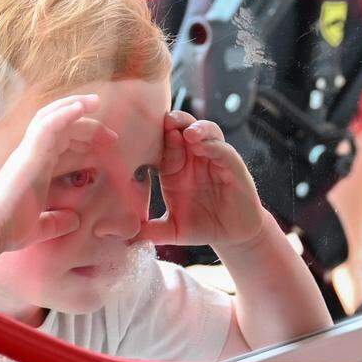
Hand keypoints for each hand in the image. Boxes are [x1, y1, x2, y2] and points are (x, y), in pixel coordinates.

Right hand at [0, 94, 115, 251]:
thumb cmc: (11, 229)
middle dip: (87, 126)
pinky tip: (81, 107)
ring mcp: (29, 150)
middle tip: (112, 135)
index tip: (107, 146)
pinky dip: (64, 113)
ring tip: (96, 101)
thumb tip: (75, 221)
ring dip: (75, 106)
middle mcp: (30, 155)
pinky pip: (48, 123)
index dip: (84, 141)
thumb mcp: (41, 226)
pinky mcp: (30, 151)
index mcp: (34, 168)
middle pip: (61, 127)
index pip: (61, 143)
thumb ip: (57, 222)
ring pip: (52, 117)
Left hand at [138, 111, 266, 249]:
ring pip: (206, 132)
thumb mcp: (174, 230)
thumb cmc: (202, 226)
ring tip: (186, 133)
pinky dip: (213, 145)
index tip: (145, 133)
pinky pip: (223, 150)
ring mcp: (214, 159)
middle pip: (184, 128)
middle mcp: (194, 158)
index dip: (156, 137)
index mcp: (175, 168)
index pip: (164, 144)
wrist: (233, 236)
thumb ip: (153, 231)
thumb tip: (129, 240)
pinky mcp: (232, 166)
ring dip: (196, 128)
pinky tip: (202, 147)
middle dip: (175, 121)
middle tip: (166, 121)